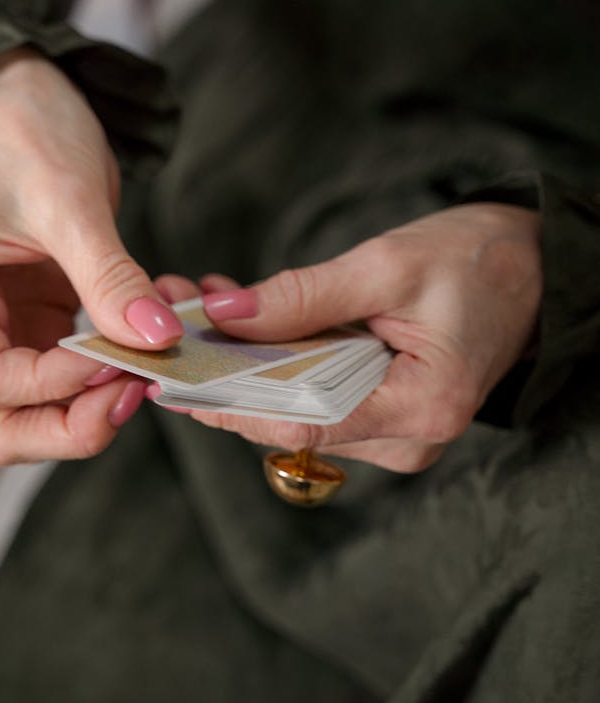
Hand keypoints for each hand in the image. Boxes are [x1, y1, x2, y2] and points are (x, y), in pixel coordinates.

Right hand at [0, 48, 182, 465]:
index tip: (119, 362)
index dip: (55, 388)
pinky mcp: (29, 320)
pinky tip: (142, 351)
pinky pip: (62, 376)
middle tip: (134, 393)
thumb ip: (111, 277)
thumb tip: (158, 341)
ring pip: (28, 412)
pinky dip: (102, 377)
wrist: (26, 97)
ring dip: (87, 409)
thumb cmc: (28, 128)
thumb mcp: (70, 199)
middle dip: (66, 424)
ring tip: (144, 375)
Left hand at [191, 204, 541, 471]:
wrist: (530, 270)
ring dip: (246, 358)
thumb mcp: (386, 266)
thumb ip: (303, 296)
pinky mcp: (384, 417)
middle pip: (290, 419)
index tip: (173, 377)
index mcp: (421, 408)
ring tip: (202, 300)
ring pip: (295, 407)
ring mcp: (395, 434)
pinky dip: (277, 358)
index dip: (230, 404)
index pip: (303, 423)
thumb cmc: (476, 263)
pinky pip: (315, 395)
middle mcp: (406, 439)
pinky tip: (244, 315)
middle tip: (174, 316)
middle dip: (226, 369)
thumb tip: (225, 315)